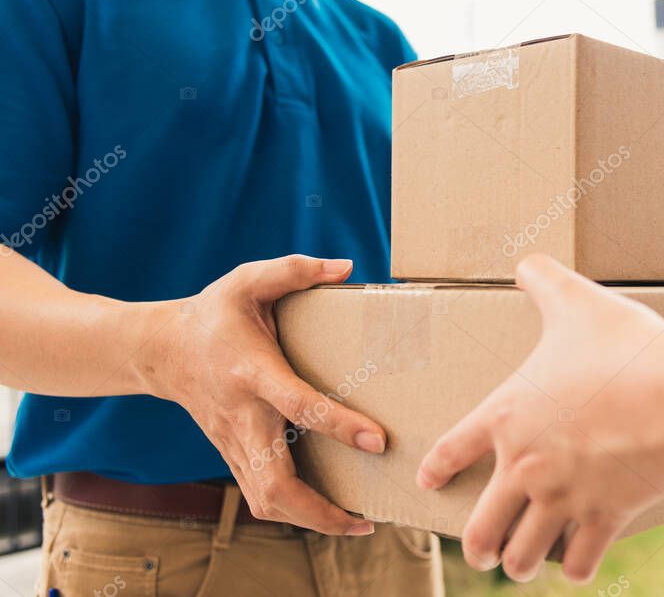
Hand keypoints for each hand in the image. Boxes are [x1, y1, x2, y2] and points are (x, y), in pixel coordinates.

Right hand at [139, 255, 384, 534]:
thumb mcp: (247, 280)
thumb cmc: (213, 313)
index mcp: (251, 371)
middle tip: (365, 519)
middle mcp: (241, 415)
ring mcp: (232, 441)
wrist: (159, 349)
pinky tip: (326, 513)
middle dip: (319, 510)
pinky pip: (259, 495)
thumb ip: (294, 270)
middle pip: (274, 482)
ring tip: (355, 524)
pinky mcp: (231, 453)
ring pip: (264, 499)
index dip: (338, 424)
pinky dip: (292, 512)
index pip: (297, 404)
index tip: (376, 440)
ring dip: (308, 520)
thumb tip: (346, 268)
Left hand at [417, 254, 663, 583]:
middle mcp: (526, 466)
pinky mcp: (605, 517)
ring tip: (520, 565)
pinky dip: (577, 568)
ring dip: (519, 563)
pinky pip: (581, 561)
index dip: (438, 469)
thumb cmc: (624, 348)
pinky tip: (577, 566)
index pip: (454, 450)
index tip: (428, 483)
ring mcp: (564, 497)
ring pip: (523, 555)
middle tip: (480, 551)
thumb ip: (545, 280)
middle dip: (477, 546)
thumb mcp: (577, 302)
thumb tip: (526, 260)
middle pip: (481, 528)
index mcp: (508, 416)